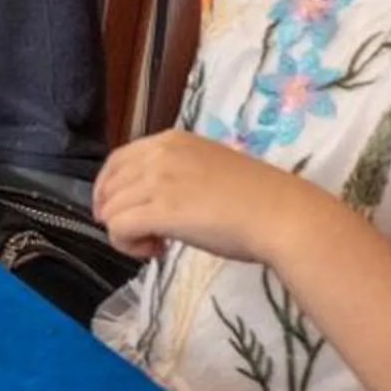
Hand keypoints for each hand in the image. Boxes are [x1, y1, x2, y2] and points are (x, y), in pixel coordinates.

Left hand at [93, 130, 328, 265]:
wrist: (281, 215)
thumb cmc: (255, 199)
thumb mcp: (206, 169)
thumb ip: (174, 174)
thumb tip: (149, 197)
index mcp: (171, 140)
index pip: (117, 161)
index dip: (108, 189)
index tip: (117, 211)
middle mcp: (159, 154)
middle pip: (109, 187)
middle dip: (118, 214)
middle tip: (146, 234)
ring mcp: (158, 181)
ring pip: (110, 210)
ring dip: (126, 232)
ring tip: (157, 244)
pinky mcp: (160, 210)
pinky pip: (118, 228)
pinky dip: (128, 245)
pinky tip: (155, 250)